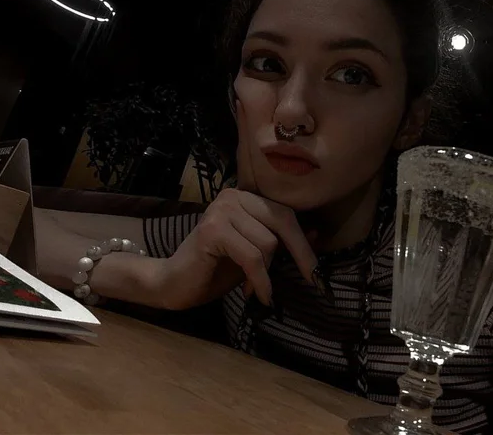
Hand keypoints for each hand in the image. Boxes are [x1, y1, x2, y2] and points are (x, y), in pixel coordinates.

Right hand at [156, 100, 316, 309]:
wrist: (174, 283)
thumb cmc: (215, 269)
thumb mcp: (256, 255)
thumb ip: (280, 241)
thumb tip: (317, 233)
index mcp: (244, 197)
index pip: (285, 214)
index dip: (304, 243)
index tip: (318, 272)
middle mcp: (233, 196)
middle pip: (283, 221)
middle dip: (300, 254)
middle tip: (313, 282)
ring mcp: (221, 210)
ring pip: (268, 243)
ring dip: (267, 273)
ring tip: (255, 288)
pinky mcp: (212, 230)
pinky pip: (252, 257)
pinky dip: (260, 280)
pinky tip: (256, 296)